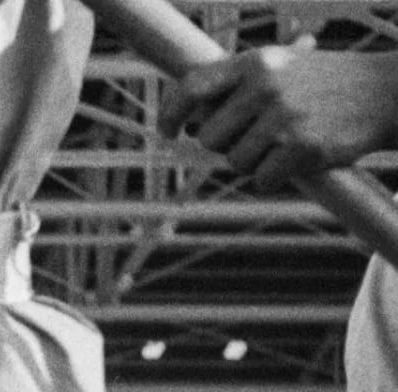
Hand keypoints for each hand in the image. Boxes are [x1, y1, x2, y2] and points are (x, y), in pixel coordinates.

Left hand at [160, 45, 397, 190]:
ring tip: (286, 142)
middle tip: (260, 135)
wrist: (386, 93)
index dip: (171, 112)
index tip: (166, 131)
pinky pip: (261, 180)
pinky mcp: (301, 147)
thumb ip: (237, 86)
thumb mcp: (283, 66)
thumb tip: (188, 120)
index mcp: (255, 62)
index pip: (192, 87)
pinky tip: (298, 158)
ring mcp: (283, 116)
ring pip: (234, 162)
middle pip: (208, 138)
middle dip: (228, 144)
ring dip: (254, 162)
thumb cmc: (326, 83)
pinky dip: (275, 177)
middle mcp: (265, 86)